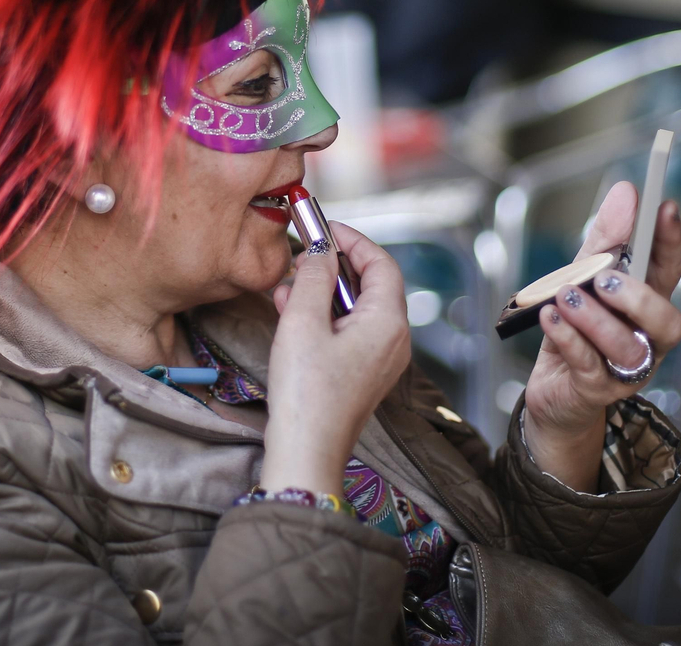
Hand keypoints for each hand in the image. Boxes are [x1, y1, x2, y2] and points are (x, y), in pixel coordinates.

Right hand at [261, 222, 410, 495]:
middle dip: (334, 266)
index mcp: (388, 322)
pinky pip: (350, 331)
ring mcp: (381, 359)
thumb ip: (313, 276)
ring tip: (287, 288)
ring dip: (323, 291)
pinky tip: (291, 314)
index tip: (322, 227)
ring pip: (357, 308)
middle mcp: (393, 339)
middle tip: (301, 255)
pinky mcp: (364, 374)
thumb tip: (320, 250)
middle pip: (371, 284)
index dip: (352, 240)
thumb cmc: (306, 392)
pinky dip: (324, 316)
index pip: (380, 263)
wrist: (306, 452)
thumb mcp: (302, 322)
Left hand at [524, 181, 680, 489]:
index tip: (664, 208)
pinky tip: (550, 318)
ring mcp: (625, 369)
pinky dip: (568, 337)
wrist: (553, 392)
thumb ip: (603, 240)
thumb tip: (625, 192)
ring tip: (566, 297)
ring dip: (596, 319)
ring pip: (628, 347)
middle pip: (667, 322)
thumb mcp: (581, 278)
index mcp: (645, 307)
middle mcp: (645, 340)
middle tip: (605, 279)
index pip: (669, 272)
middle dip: (639, 298)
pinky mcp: (596, 390)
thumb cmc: (573, 332)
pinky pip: (589, 365)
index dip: (671, 242)